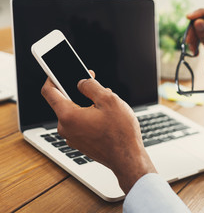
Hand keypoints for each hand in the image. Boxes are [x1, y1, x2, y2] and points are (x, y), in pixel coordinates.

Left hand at [41, 71, 155, 193]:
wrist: (128, 158)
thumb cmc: (120, 133)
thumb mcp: (109, 100)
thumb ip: (91, 86)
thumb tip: (82, 82)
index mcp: (68, 116)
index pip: (49, 91)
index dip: (52, 77)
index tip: (56, 71)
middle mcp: (66, 129)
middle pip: (65, 102)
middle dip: (79, 93)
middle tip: (96, 88)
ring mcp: (73, 138)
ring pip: (75, 114)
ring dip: (87, 106)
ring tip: (107, 108)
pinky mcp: (81, 144)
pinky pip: (81, 125)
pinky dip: (90, 118)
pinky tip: (106, 119)